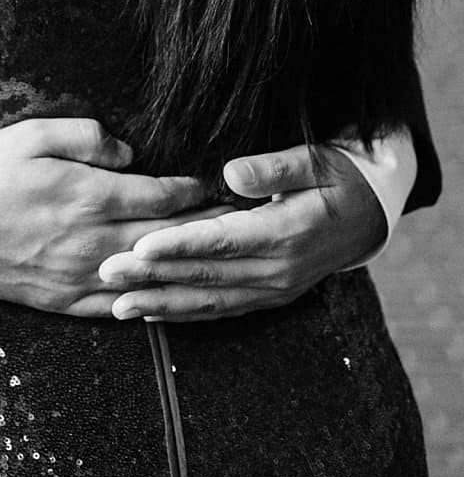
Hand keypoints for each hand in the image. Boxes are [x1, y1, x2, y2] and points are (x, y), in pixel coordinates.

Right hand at [0, 118, 228, 317]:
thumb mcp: (28, 135)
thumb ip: (84, 135)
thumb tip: (129, 150)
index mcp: (87, 196)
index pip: (161, 196)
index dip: (195, 190)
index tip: (215, 184)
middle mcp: (93, 241)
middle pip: (168, 238)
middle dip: (207, 230)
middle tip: (241, 223)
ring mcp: (82, 275)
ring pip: (152, 276)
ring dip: (187, 269)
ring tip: (218, 260)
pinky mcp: (68, 300)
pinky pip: (122, 305)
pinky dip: (152, 301)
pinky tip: (170, 295)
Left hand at [97, 145, 385, 321]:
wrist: (371, 216)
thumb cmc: (337, 178)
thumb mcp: (317, 162)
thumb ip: (275, 168)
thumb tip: (233, 173)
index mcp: (286, 233)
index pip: (223, 241)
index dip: (180, 245)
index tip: (140, 245)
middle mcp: (278, 269)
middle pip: (207, 274)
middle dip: (152, 275)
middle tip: (105, 271)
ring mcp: (274, 289)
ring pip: (209, 300)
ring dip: (161, 303)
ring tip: (115, 304)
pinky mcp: (269, 297)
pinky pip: (222, 310)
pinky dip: (185, 314)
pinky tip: (150, 313)